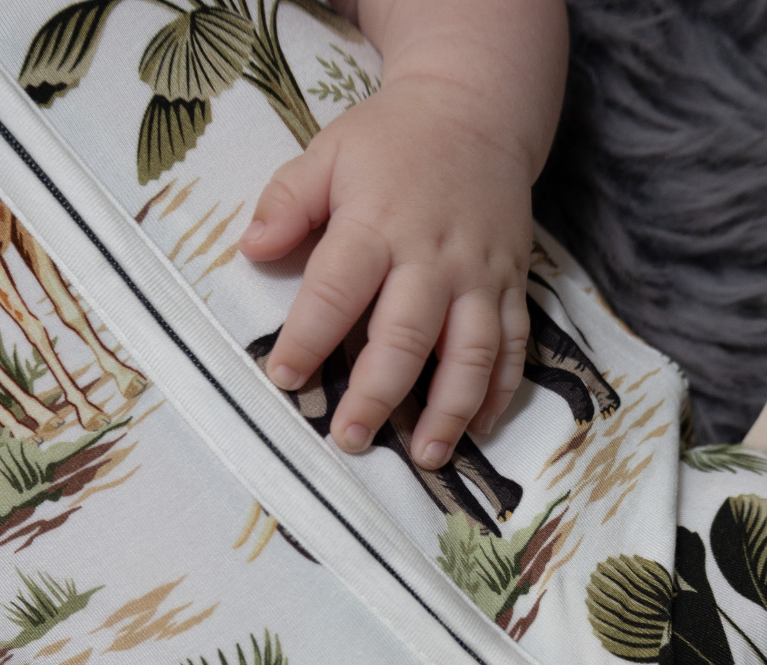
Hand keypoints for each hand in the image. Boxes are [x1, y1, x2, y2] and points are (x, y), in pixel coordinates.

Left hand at [240, 74, 533, 468]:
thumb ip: (287, 202)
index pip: (336, 290)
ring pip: (471, 352)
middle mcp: (434, 256)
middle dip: (377, 395)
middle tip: (350, 440)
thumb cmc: (392, 141)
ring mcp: (480, 274)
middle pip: (406, 336)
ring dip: (450, 410)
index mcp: (378, 223)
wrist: (478, 107)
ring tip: (425, 455)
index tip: (284, 379)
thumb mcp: (328, 152)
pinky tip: (480, 427)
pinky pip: (515, 344)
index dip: (308, 339)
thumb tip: (250, 249)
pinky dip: (501, 389)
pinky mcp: (514, 283)